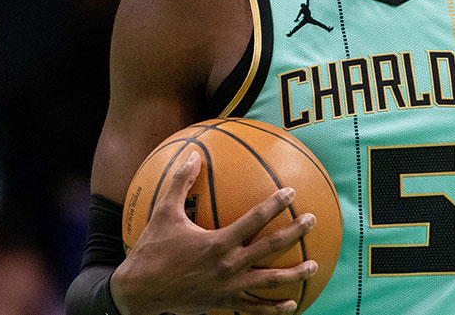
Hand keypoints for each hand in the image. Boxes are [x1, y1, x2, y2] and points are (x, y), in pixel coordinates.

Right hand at [111, 151, 318, 314]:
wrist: (139, 293)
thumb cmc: (152, 251)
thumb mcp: (164, 213)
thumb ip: (180, 183)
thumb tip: (193, 155)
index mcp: (218, 242)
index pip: (254, 219)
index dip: (275, 204)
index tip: (291, 192)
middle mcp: (228, 265)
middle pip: (270, 248)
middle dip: (295, 233)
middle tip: (312, 221)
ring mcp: (229, 287)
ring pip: (270, 282)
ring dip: (295, 275)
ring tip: (314, 267)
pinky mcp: (224, 302)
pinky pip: (255, 308)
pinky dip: (274, 309)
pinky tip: (291, 305)